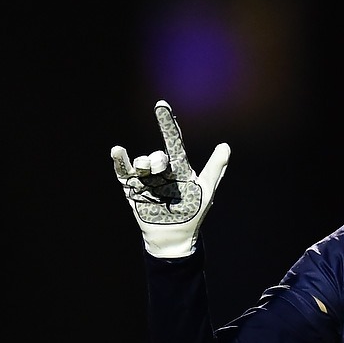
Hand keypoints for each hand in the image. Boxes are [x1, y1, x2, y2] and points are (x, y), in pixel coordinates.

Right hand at [110, 100, 231, 258]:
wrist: (175, 237)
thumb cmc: (193, 213)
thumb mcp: (206, 190)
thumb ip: (215, 168)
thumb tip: (225, 146)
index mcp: (179, 167)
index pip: (174, 141)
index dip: (167, 123)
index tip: (161, 104)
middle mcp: (162, 171)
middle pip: (158, 155)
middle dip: (158, 159)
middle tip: (160, 167)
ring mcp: (146, 179)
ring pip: (141, 163)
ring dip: (144, 164)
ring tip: (146, 172)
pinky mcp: (132, 189)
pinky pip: (123, 172)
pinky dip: (119, 161)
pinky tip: (117, 151)